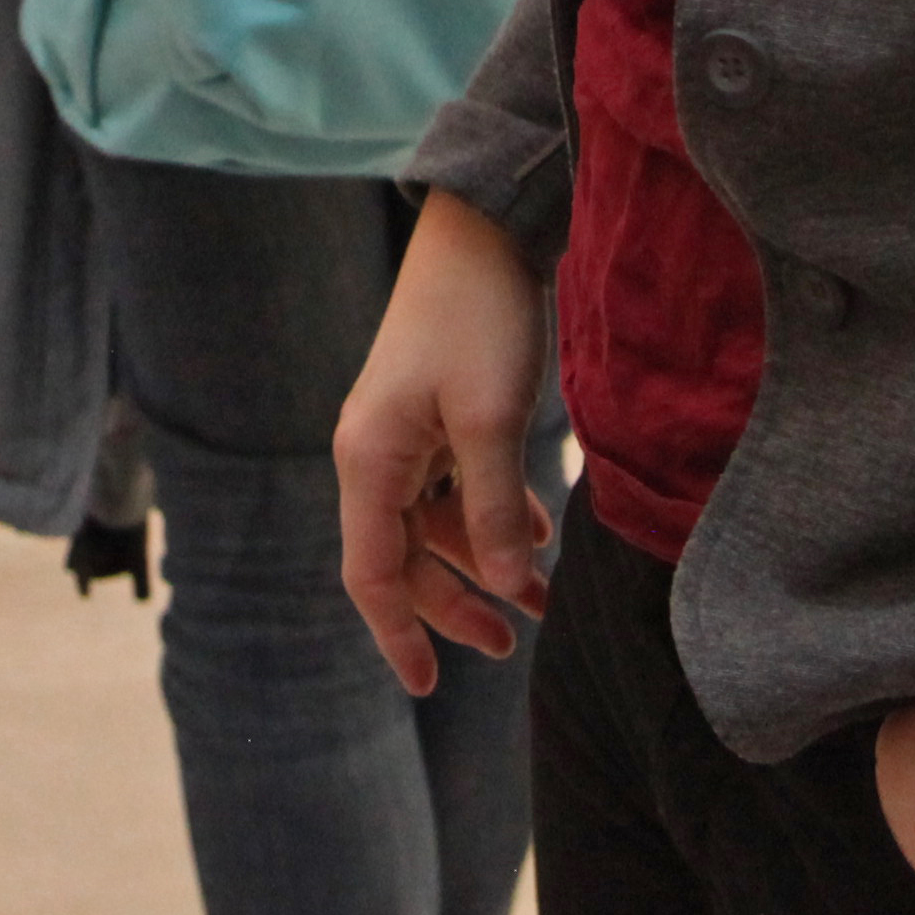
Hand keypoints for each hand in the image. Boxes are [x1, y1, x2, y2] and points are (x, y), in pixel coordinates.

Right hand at [332, 191, 555, 694]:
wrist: (484, 227)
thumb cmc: (480, 317)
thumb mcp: (491, 421)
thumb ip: (494, 511)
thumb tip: (507, 588)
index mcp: (369, 460)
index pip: (370, 574)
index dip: (398, 635)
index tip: (429, 686)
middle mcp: (376, 453)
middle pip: (404, 557)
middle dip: (457, 602)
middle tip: (514, 640)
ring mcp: (405, 432)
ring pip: (436, 523)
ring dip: (485, 559)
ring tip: (545, 591)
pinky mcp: (435, 412)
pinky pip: (455, 484)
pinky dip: (493, 513)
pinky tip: (540, 527)